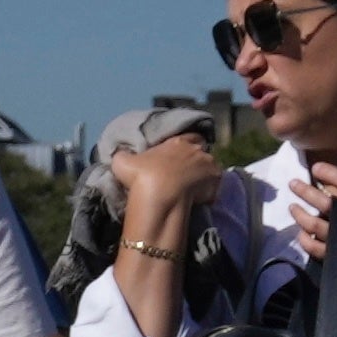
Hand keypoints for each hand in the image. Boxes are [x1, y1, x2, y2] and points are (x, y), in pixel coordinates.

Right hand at [106, 130, 223, 256]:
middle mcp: (196, 150)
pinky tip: (197, 201)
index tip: (181, 155)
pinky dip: (208, 193)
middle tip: (184, 174)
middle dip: (197, 161)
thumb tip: (120, 154)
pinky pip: (214, 187)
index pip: (190, 136)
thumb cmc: (141, 175)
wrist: (159, 194)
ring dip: (203, 177)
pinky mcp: (215, 182)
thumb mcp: (122, 161)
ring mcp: (208, 165)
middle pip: (202, 152)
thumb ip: (123, 155)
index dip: (188, 144)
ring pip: (210, 169)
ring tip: (191, 190)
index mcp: (177, 142)